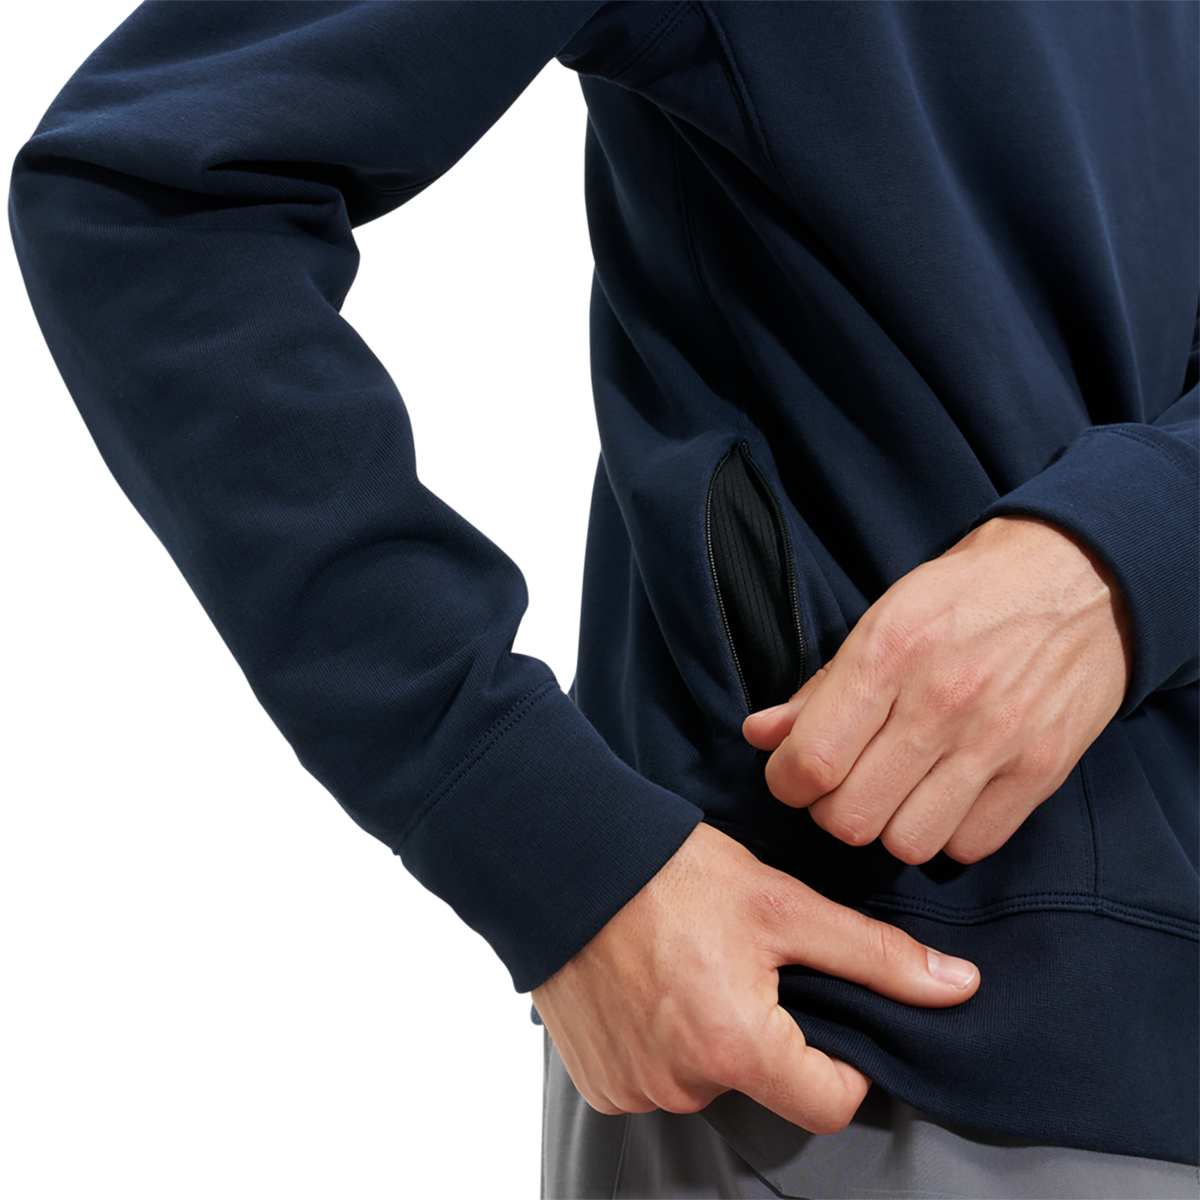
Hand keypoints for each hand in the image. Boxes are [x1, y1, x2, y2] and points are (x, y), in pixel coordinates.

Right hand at [531, 821, 978, 1132]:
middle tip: (739, 965)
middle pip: (764, 1087)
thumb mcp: (782, 904)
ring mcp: (633, 1089)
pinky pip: (654, 1081)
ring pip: (708, 1083)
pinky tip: (649, 990)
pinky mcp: (598, 1084)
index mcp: (737, 1047)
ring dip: (708, 1040)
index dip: (840, 1059)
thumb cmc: (670, 875)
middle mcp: (682, 1085)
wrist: (565, 859)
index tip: (814, 1006)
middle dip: (765, 1037)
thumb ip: (873, 955)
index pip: (830, 1102)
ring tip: (688, 969)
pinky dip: (660, 1046)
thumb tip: (958, 986)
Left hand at [743, 516, 1132, 865]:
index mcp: (888, 653)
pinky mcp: (1042, 770)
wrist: (1080, 575)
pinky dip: (949, 833)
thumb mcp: (883, 617)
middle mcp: (941, 701)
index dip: (787, 781)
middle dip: (832, 809)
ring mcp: (997, 740)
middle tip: (844, 783)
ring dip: (890, 826)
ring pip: (907, 844)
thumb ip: (819, 687)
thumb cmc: (965, 595)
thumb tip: (759, 735)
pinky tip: (946, 795)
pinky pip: (970, 846)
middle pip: (850, 818)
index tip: (794, 772)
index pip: (811, 762)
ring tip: (896, 791)